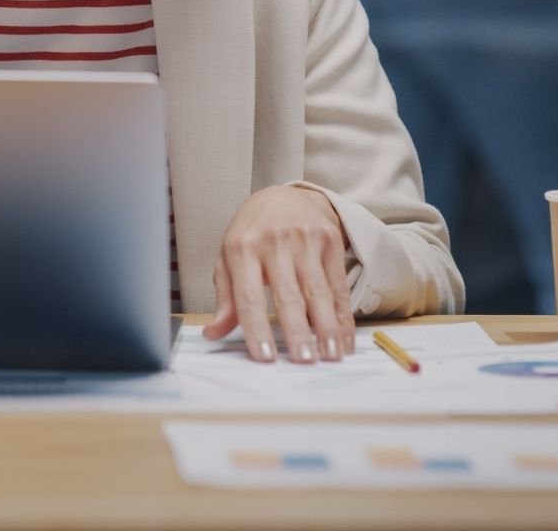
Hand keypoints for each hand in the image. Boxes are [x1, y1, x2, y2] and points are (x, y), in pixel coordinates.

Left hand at [202, 184, 355, 363]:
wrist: (283, 196)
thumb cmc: (252, 234)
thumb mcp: (229, 259)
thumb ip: (225, 298)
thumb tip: (213, 332)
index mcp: (242, 248)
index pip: (248, 296)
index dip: (257, 328)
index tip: (265, 357)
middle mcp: (274, 242)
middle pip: (288, 295)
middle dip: (297, 331)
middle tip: (304, 361)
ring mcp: (305, 239)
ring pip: (318, 291)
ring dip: (326, 327)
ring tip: (330, 355)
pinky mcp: (329, 239)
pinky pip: (338, 284)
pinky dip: (343, 315)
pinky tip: (344, 338)